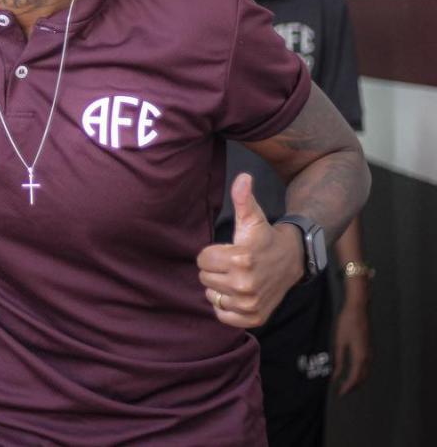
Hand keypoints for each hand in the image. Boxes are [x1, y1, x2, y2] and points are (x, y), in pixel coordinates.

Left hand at [197, 174, 304, 327]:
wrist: (292, 261)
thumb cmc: (264, 237)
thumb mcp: (252, 217)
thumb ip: (243, 198)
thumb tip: (243, 177)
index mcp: (241, 259)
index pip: (202, 260)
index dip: (211, 254)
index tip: (227, 250)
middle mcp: (245, 284)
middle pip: (205, 278)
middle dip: (215, 270)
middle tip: (232, 264)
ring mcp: (250, 303)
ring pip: (212, 296)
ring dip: (220, 288)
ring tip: (236, 277)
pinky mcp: (254, 317)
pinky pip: (223, 315)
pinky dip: (226, 307)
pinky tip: (237, 293)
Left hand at [333, 294, 370, 393]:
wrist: (358, 309)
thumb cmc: (346, 324)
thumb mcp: (338, 342)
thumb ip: (338, 360)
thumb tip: (335, 375)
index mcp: (360, 356)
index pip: (355, 378)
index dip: (347, 387)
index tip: (339, 394)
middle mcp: (367, 357)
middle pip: (362, 378)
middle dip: (352, 387)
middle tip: (341, 392)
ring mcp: (369, 353)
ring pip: (365, 372)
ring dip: (356, 380)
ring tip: (345, 385)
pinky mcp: (368, 348)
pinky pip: (365, 366)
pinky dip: (359, 373)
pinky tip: (351, 372)